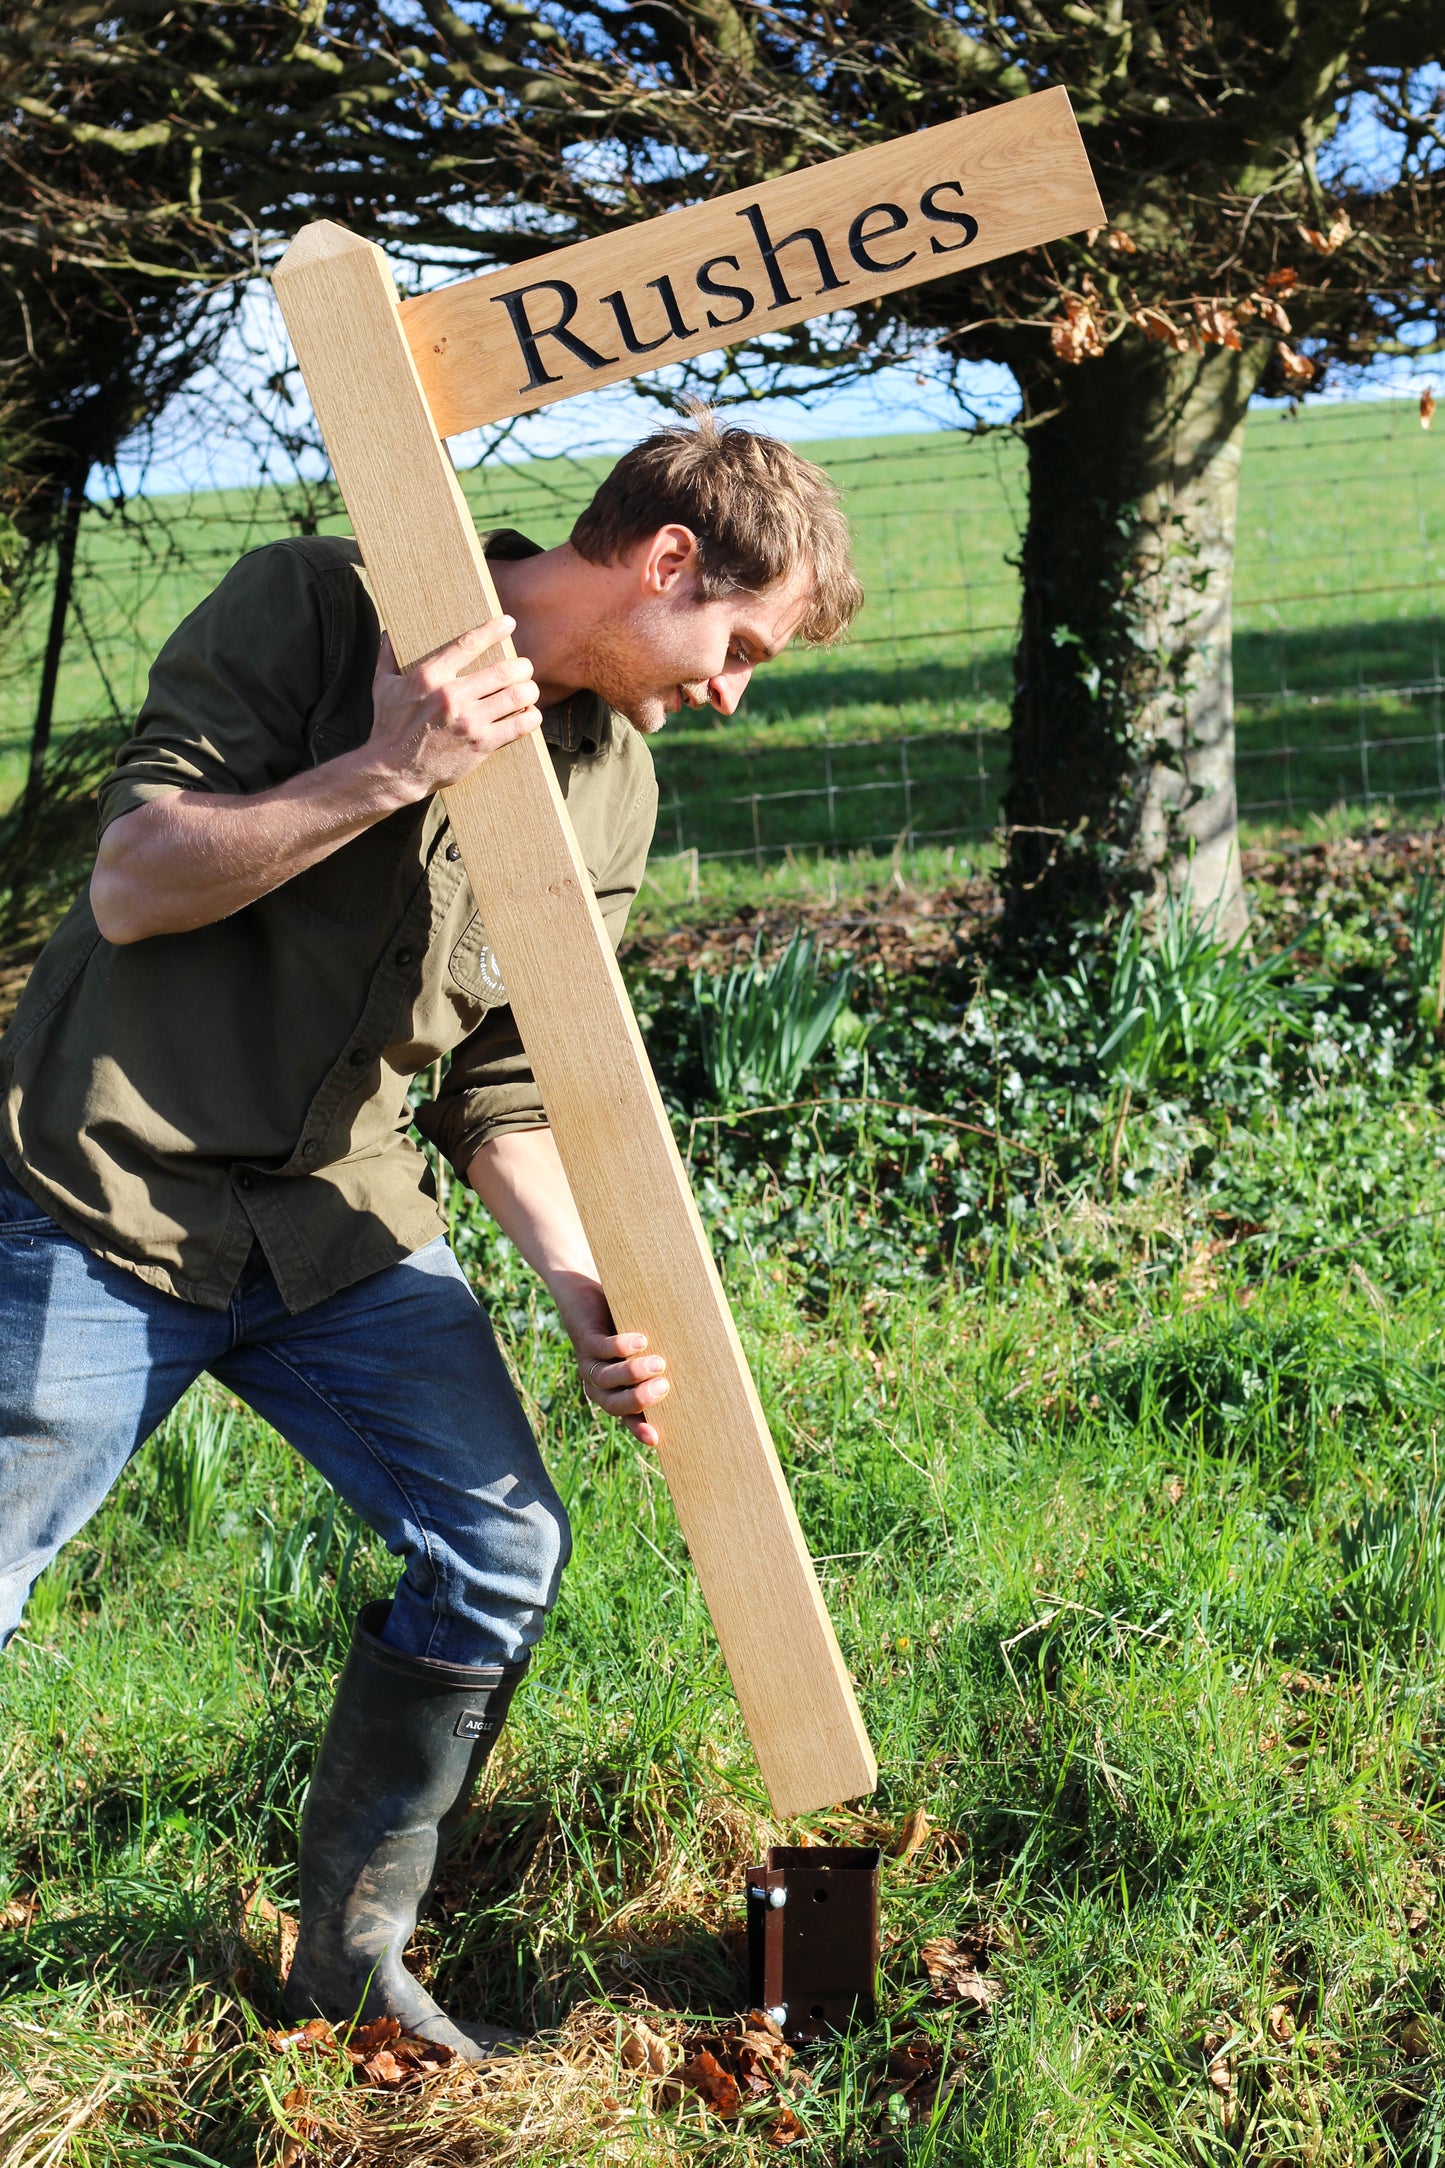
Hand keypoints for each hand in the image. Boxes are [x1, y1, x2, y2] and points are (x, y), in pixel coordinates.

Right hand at [365, 616, 542, 805]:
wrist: (393, 771)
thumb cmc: (388, 726)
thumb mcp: (383, 686)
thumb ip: (387, 657)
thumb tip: (387, 633)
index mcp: (429, 676)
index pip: (469, 644)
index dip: (494, 630)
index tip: (508, 623)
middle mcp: (451, 696)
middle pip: (504, 671)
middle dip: (522, 666)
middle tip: (524, 668)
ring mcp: (468, 722)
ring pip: (517, 697)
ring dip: (529, 691)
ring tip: (529, 691)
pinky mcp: (480, 745)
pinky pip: (519, 726)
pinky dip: (531, 718)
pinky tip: (530, 715)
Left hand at [556, 1276, 668, 1448]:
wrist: (584, 1297)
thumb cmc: (621, 1325)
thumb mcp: (642, 1348)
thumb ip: (659, 1360)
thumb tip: (705, 1366)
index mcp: (613, 1393)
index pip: (628, 1417)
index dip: (639, 1429)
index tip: (655, 1439)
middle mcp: (598, 1386)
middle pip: (614, 1404)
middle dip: (639, 1399)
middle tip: (663, 1387)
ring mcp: (589, 1364)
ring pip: (607, 1378)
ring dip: (632, 1373)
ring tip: (658, 1362)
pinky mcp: (585, 1341)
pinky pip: (601, 1349)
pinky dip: (621, 1346)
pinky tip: (639, 1341)